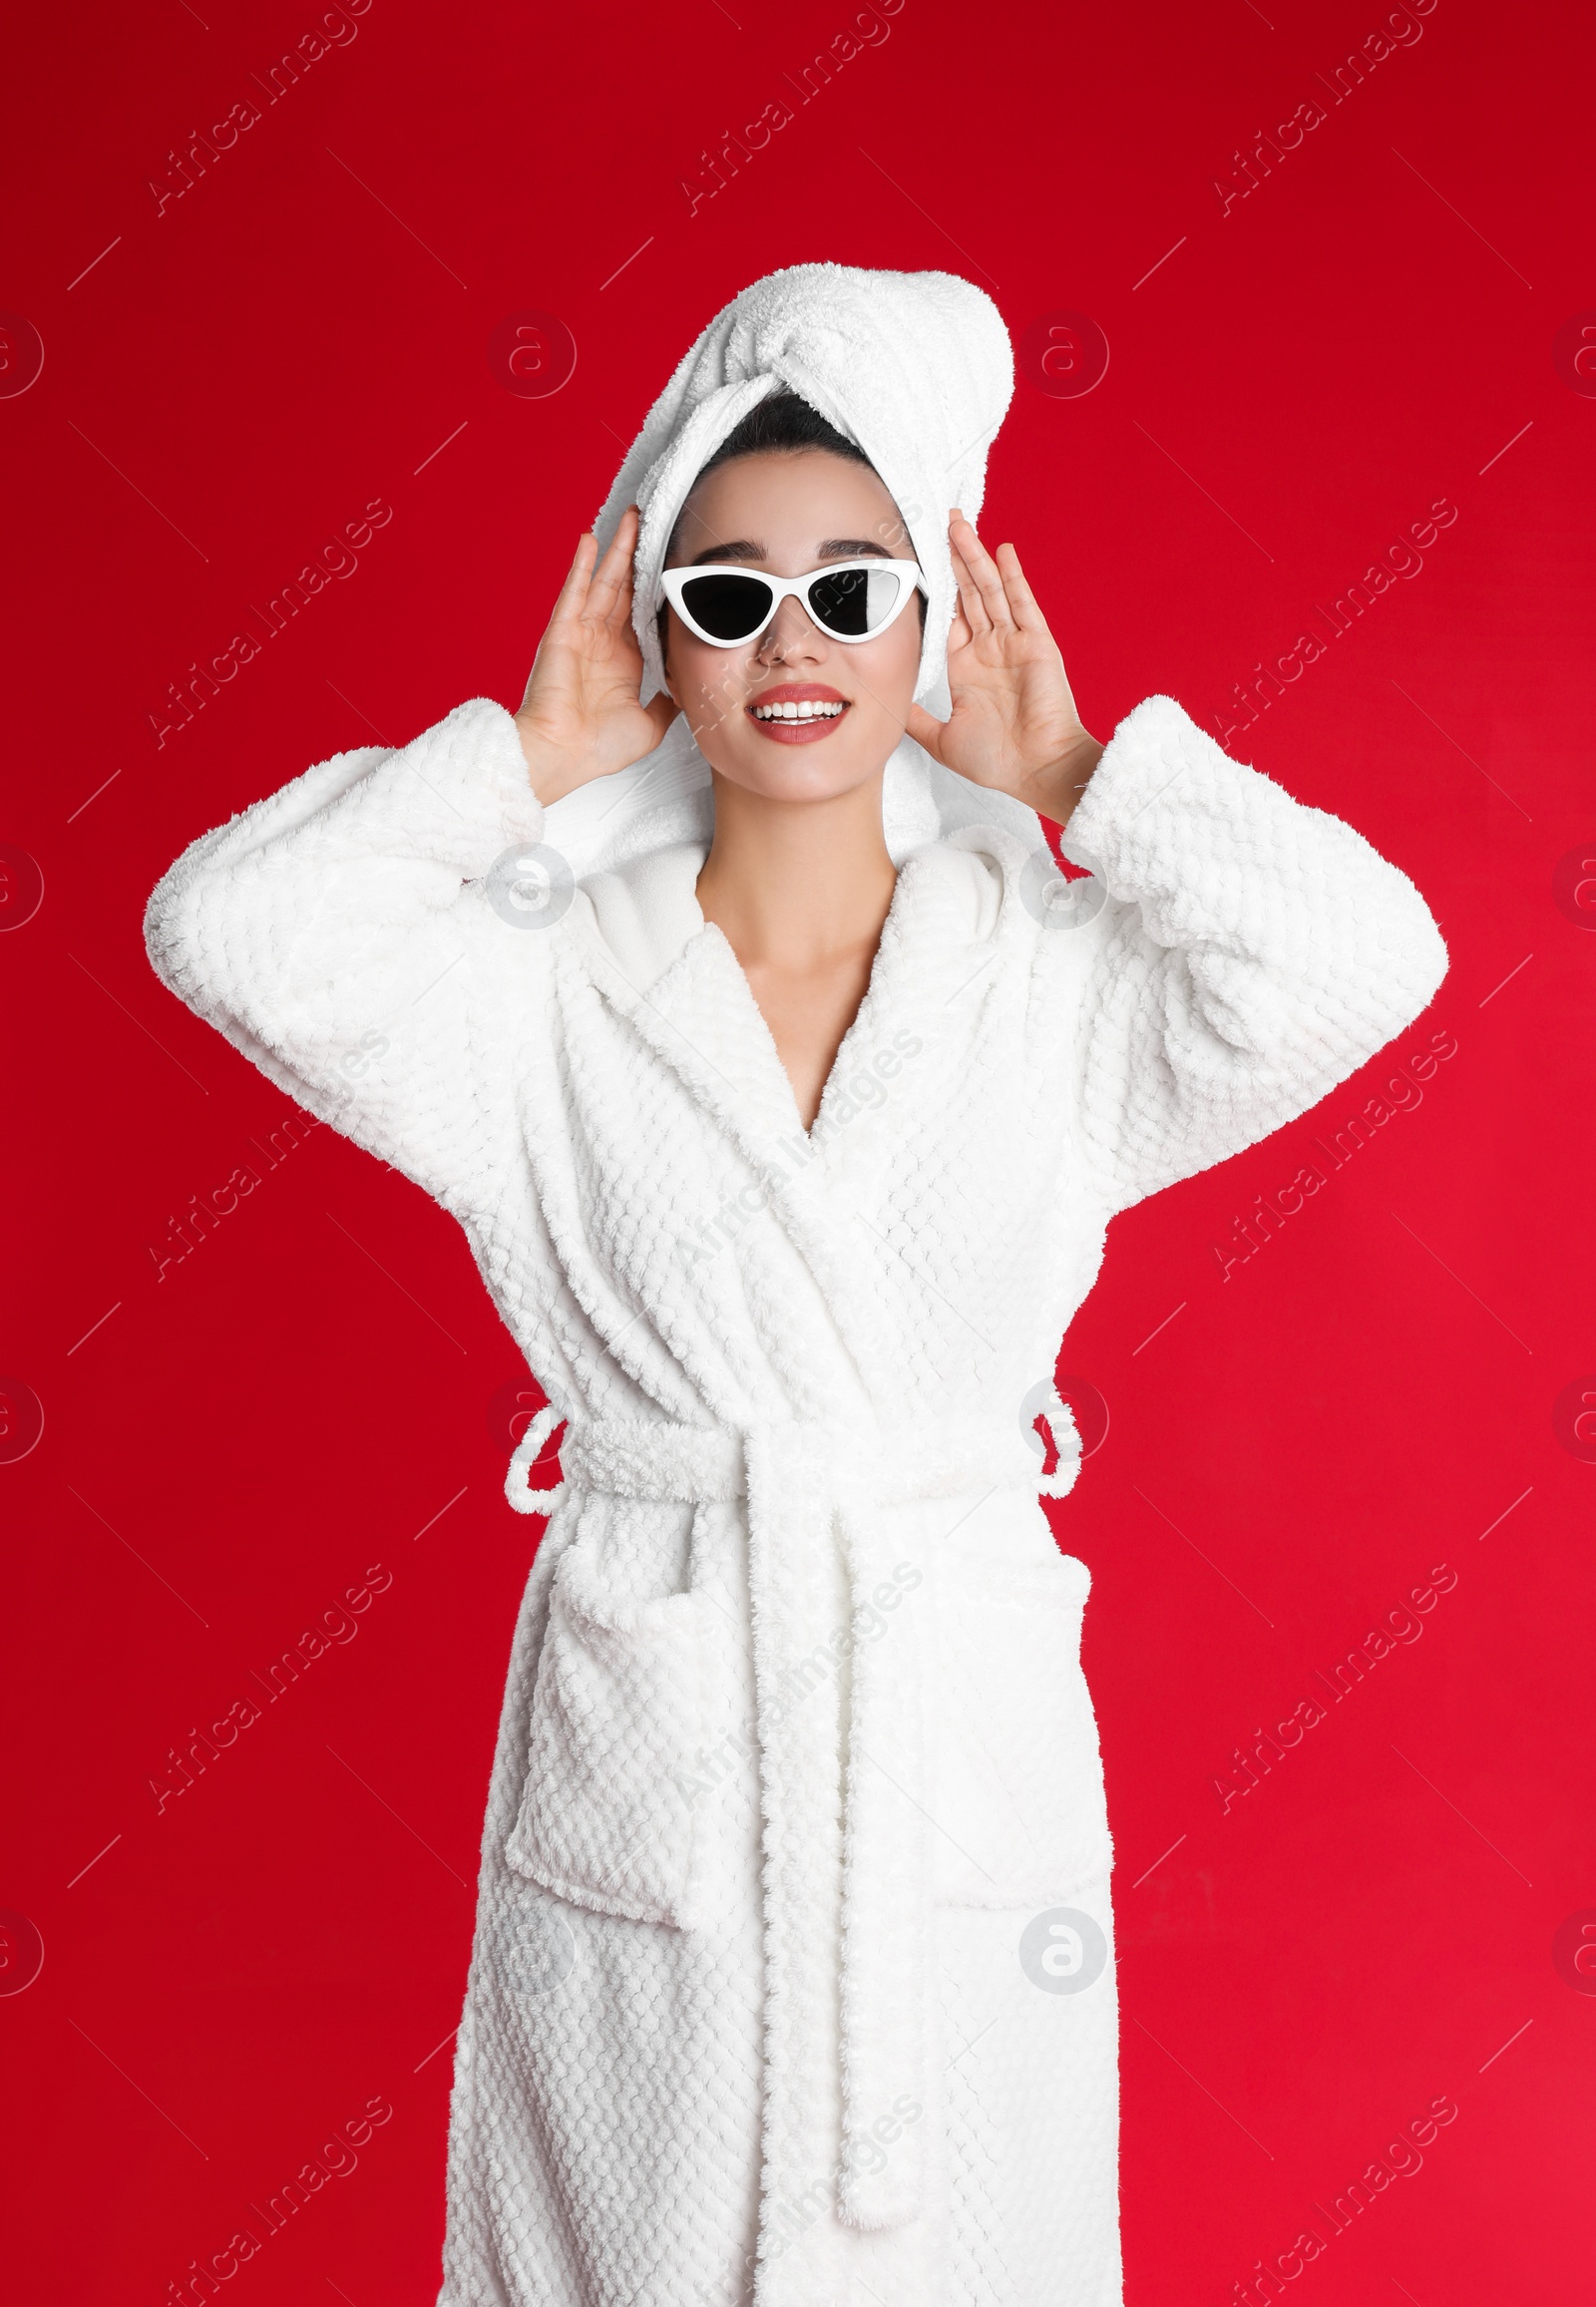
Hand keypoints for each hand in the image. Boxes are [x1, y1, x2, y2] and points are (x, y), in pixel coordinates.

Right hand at [514, 505, 678, 803]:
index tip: (674, 561)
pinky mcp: (562, 632)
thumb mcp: (651, 724)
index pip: (645, 612)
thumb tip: (688, 689)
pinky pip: (574, 592)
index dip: (658, 586)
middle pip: (626, 588)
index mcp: (623, 661)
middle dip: (639, 554)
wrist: (564, 757)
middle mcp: (603, 642)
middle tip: (654, 521)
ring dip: (616, 549)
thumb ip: (669, 702)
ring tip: (631, 517)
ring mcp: (581, 634)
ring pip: (604, 582)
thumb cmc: (599, 748)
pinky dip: (581, 566)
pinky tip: (590, 540)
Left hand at [906, 511, 1102, 827]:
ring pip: (990, 590)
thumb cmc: (996, 761)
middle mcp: (990, 650)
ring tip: (958, 524)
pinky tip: (1002, 550)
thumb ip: (916, 720)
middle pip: (968, 594)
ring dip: (974, 557)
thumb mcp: (941, 740)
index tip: (918, 562)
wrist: (1036, 770)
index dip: (935, 590)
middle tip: (939, 523)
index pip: (948, 617)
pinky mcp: (1037, 644)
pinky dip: (1013, 576)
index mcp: (966, 668)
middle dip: (953, 559)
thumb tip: (889, 707)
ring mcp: (1014, 644)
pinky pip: (1023, 603)